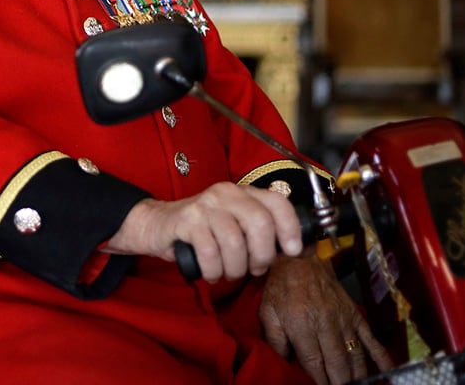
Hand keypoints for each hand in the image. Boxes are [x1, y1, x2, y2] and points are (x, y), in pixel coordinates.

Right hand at [104, 182, 302, 280]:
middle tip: (255, 268)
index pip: (278, 202)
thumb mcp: (237, 228)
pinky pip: (210, 253)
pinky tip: (211, 271)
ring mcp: (206, 205)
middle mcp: (226, 193)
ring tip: (228, 272)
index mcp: (244, 192)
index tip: (293, 251)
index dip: (291, 227)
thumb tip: (306, 249)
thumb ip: (268, 237)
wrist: (157, 226)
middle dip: (262, 255)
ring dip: (235, 268)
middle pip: (260, 224)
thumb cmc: (203, 231)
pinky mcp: (187, 220)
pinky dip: (214, 270)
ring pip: (235, 243)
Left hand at [259, 253, 393, 383]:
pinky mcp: (354, 314)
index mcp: (301, 324)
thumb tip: (285, 362)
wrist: (301, 259)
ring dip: (357, 375)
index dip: (319, 380)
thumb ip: (275, 339)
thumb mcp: (268, 311)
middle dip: (340, 381)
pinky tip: (386, 371)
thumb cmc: (281, 287)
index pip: (313, 361)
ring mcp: (343, 319)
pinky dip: (380, 356)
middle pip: (337, 362)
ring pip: (354, 354)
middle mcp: (325, 324)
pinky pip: (370, 338)